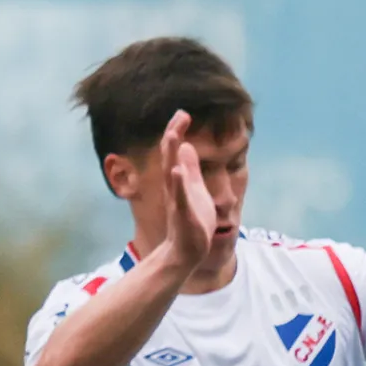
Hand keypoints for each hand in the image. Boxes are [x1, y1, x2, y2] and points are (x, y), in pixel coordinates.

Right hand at [160, 110, 216, 273]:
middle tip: (180, 114)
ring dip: (172, 153)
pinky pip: (180, 197)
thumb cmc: (192, 222)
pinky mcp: (183, 215)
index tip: (183, 113)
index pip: (175, 150)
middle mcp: (174, 186)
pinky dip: (178, 183)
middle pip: (170, 156)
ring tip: (174, 134)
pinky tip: (177, 170)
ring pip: (172, 173)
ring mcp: (177, 200)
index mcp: (178, 180)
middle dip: (174, 134)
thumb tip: (187, 147)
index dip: (178, 131)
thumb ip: (190, 169)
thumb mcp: (194, 190)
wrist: (186, 252)